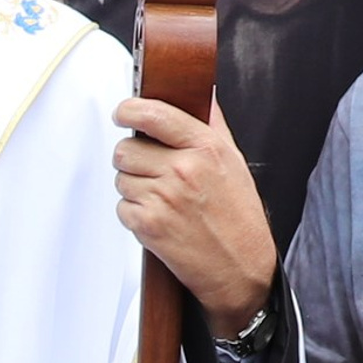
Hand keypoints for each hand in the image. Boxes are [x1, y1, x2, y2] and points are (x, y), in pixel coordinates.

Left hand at [113, 98, 275, 332]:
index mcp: (205, 148)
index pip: (153, 114)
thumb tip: (201, 94)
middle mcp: (183, 170)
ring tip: (161, 198)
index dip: (129, 110)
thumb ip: (212, 124)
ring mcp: (164, 198)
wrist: (241, 267)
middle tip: (151, 171)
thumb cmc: (239, 215)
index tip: (123, 113)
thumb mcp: (234, 160)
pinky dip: (134, 214)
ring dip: (133, 187)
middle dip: (132, 159)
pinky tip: (159, 218)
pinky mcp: (149, 225)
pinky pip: (121, 207)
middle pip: (125, 148)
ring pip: (120, 178)